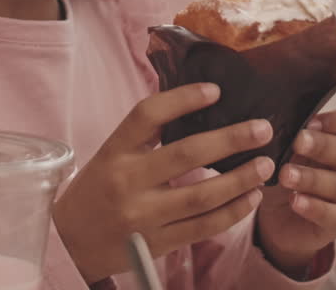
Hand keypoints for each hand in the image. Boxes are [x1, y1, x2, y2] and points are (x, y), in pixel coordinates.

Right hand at [53, 83, 274, 282]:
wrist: (70, 243)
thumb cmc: (96, 191)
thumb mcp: (110, 156)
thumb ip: (145, 138)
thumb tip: (196, 107)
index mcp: (113, 152)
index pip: (148, 115)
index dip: (183, 99)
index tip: (216, 91)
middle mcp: (127, 181)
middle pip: (186, 154)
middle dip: (231, 139)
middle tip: (263, 128)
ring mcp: (142, 216)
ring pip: (202, 196)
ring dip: (241, 179)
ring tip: (265, 164)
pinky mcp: (157, 244)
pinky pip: (204, 227)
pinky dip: (233, 212)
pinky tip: (251, 197)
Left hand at [255, 107, 335, 276]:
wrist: (281, 218)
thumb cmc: (287, 173)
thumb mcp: (284, 152)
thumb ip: (286, 136)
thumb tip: (266, 122)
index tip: (310, 121)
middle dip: (320, 145)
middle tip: (297, 142)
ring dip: (311, 178)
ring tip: (285, 175)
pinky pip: (332, 215)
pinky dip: (313, 207)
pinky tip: (295, 201)